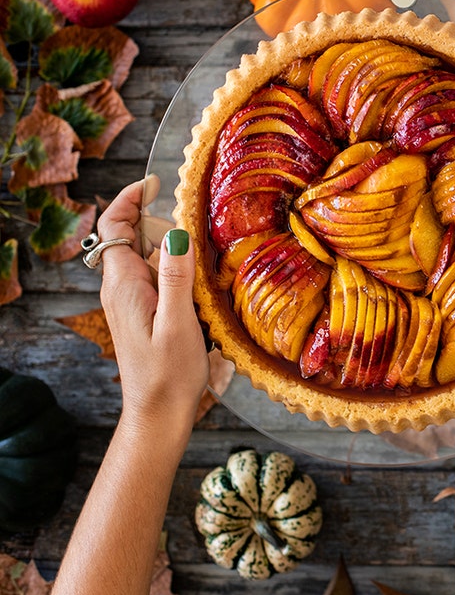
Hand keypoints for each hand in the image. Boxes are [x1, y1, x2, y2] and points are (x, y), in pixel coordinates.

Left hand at [98, 176, 208, 431]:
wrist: (158, 412)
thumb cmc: (169, 372)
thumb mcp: (178, 322)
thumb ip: (176, 276)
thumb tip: (175, 231)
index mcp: (123, 284)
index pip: (114, 225)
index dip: (130, 197)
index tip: (155, 182)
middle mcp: (120, 287)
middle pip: (129, 234)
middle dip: (156, 214)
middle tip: (194, 211)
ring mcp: (129, 299)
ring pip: (143, 253)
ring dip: (166, 239)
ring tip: (201, 238)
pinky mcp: (142, 310)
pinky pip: (152, 273)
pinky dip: (170, 261)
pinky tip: (197, 270)